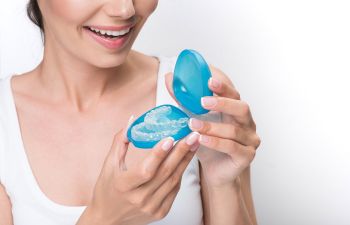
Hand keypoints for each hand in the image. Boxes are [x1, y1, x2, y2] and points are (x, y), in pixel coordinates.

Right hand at [77, 118, 200, 224]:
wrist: (108, 219)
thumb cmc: (107, 189)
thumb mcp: (108, 165)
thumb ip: (120, 142)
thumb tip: (132, 120)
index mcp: (123, 186)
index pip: (145, 170)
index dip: (158, 154)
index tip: (170, 138)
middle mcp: (139, 199)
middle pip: (164, 173)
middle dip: (181, 152)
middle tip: (193, 135)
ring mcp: (151, 207)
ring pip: (173, 180)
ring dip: (185, 160)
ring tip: (194, 144)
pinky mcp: (160, 212)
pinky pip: (175, 189)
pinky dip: (180, 173)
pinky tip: (185, 159)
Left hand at [165, 69, 260, 187]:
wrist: (214, 171)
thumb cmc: (207, 143)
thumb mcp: (195, 119)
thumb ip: (184, 101)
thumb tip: (169, 78)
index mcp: (237, 111)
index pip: (234, 95)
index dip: (223, 87)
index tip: (208, 81)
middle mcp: (248, 124)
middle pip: (242, 108)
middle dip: (222, 103)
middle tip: (202, 101)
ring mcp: (250, 140)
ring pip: (233, 130)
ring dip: (211, 126)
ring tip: (192, 124)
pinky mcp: (246, 156)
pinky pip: (232, 147)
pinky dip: (215, 142)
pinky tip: (201, 139)